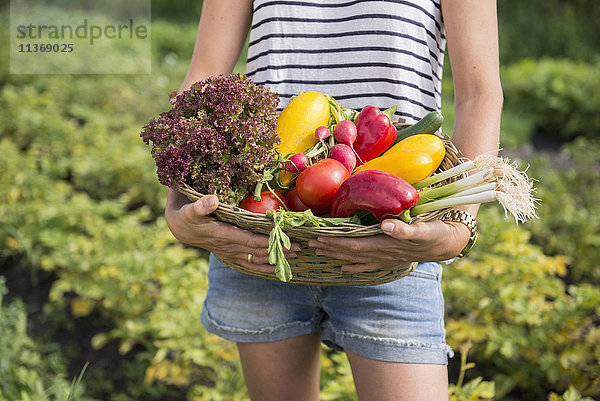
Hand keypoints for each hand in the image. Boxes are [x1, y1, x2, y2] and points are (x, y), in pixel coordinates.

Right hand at [165, 190, 299, 272]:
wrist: (181, 227)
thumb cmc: (187, 215)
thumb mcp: (190, 208)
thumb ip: (200, 206)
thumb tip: (212, 200)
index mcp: (224, 235)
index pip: (251, 241)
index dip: (269, 242)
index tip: (286, 241)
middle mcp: (229, 247)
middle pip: (259, 252)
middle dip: (279, 251)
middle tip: (300, 248)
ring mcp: (231, 252)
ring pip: (257, 259)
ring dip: (276, 259)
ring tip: (296, 256)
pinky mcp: (232, 254)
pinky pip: (251, 263)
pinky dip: (265, 266)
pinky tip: (279, 269)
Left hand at [307, 219, 470, 272]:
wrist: (451, 243)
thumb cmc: (436, 232)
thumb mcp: (423, 229)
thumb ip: (404, 229)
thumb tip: (385, 226)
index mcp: (386, 245)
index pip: (354, 245)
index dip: (336, 242)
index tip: (319, 238)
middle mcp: (382, 254)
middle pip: (350, 252)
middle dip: (330, 248)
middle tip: (310, 244)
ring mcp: (386, 258)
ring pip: (356, 258)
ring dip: (337, 255)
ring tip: (320, 252)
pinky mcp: (391, 257)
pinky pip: (368, 264)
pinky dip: (354, 265)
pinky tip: (344, 267)